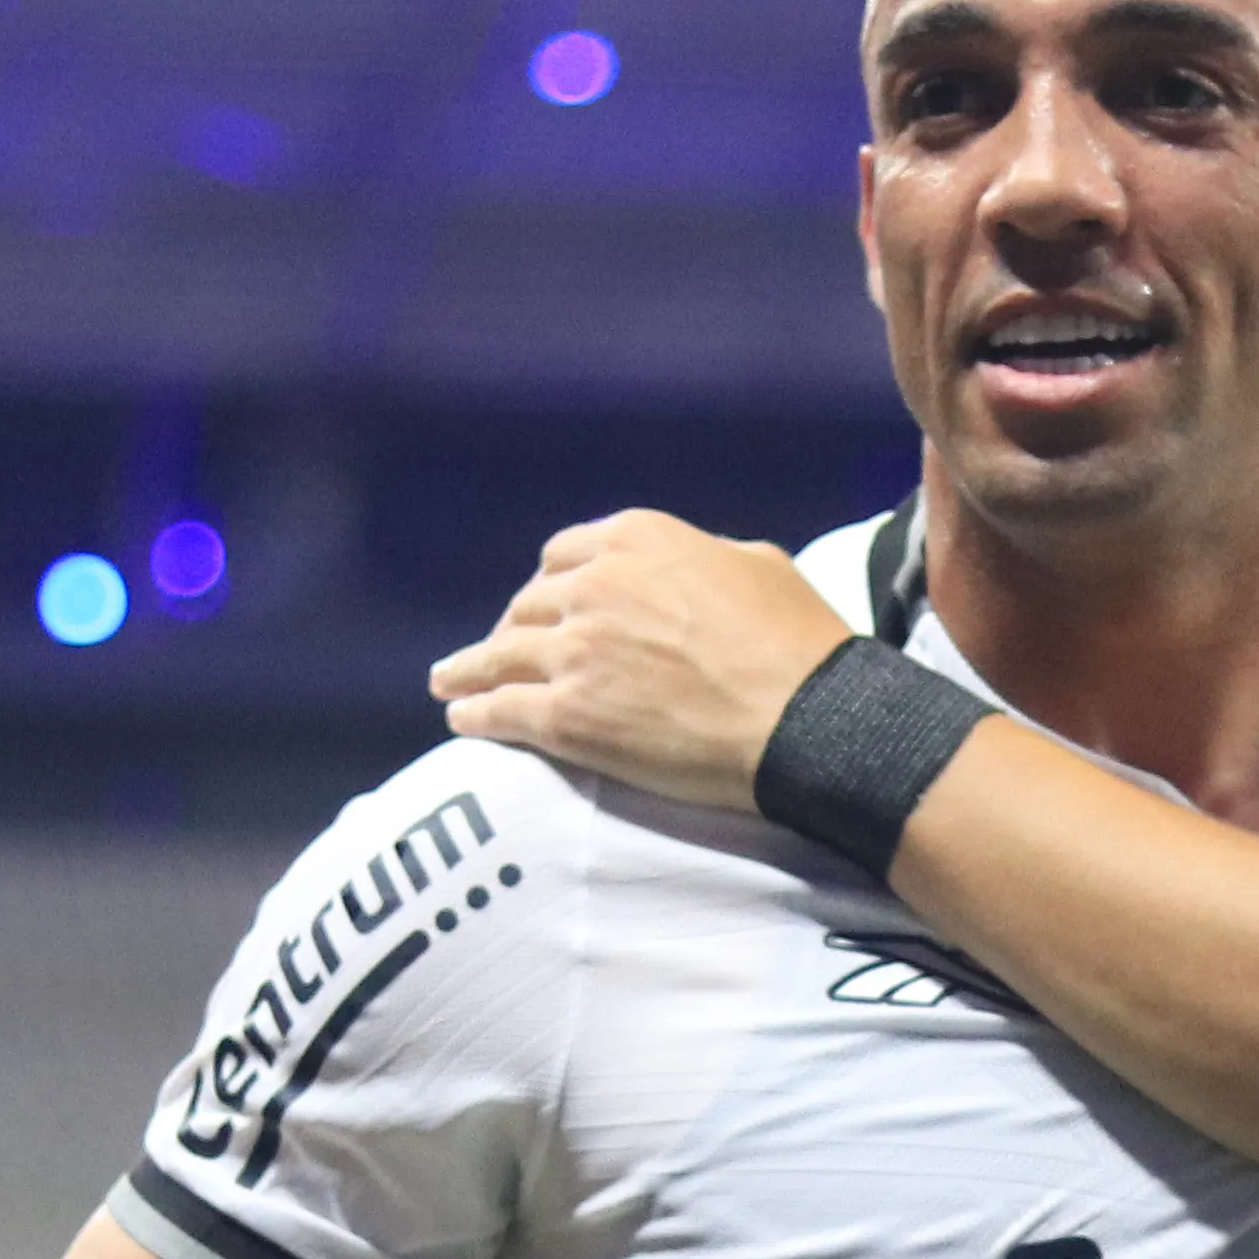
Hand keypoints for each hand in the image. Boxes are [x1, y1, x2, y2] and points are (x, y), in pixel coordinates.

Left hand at [430, 514, 857, 814]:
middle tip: (504, 651)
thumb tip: (692, 567)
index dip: (550, 585)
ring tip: (449, 681)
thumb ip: (705, 557)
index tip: (546, 609)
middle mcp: (594, 585)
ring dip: (470, 668)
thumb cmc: (800, 645)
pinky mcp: (567, 715)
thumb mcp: (759, 566)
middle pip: (528, 605)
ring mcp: (574, 650)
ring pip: (499, 656)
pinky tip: (462, 719)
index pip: (565, 555)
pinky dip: (475, 714)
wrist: (809, 719)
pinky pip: (500, 710)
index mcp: (637, 539)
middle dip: (514, 627)